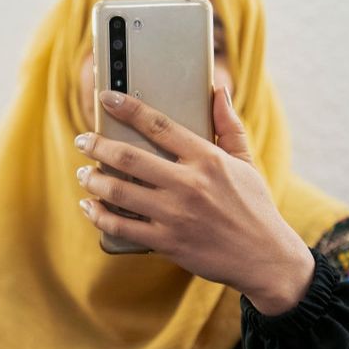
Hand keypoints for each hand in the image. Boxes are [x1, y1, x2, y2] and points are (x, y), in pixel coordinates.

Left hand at [75, 87, 314, 314]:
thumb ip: (229, 126)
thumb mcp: (246, 162)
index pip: (160, 126)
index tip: (106, 96)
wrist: (265, 258)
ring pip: (119, 191)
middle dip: (98, 145)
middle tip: (83, 140)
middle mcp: (189, 184)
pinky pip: (122, 226)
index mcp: (208, 159)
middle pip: (130, 158)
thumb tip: (218, 91)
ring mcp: (175, 215)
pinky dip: (99, 215)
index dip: (129, 108)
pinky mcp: (167, 242)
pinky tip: (90, 206)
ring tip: (84, 173)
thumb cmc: (254, 207)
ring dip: (93, 179)